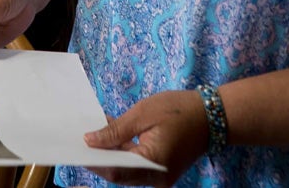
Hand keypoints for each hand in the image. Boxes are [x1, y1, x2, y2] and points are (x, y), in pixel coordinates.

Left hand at [82, 90, 209, 186]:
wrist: (214, 115)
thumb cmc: (179, 110)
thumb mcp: (143, 114)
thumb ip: (115, 130)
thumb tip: (90, 141)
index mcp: (153, 163)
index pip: (115, 171)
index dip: (93, 161)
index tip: (75, 147)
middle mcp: (156, 178)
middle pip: (119, 174)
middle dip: (99, 158)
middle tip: (80, 139)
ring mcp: (160, 177)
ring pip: (126, 171)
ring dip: (110, 155)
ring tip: (92, 135)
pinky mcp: (161, 171)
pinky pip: (136, 166)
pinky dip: (123, 154)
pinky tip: (111, 137)